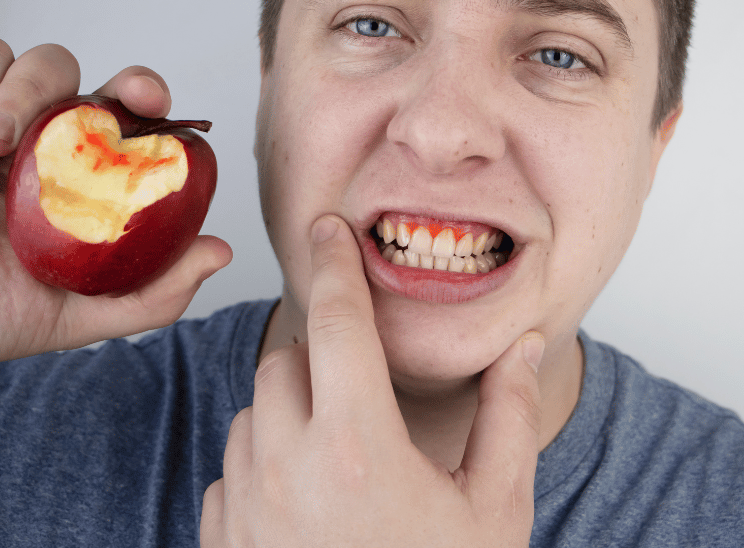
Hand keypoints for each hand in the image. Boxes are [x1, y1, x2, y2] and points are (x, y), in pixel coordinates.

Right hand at [0, 35, 230, 423]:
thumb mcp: (66, 317)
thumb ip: (146, 294)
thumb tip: (220, 252)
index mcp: (56, 169)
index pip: (108, 103)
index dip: (135, 85)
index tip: (144, 96)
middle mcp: (10, 132)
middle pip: (51, 61)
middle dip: (35, 89)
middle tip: (1, 144)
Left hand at [200, 215, 544, 547]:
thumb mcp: (495, 508)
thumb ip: (506, 415)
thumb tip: (520, 343)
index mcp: (359, 446)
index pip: (334, 321)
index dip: (333, 264)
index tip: (328, 227)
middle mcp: (288, 467)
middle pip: (284, 359)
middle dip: (320, 354)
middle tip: (362, 388)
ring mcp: (247, 509)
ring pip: (254, 412)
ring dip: (292, 411)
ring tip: (344, 458)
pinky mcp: (223, 542)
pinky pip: (234, 469)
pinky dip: (265, 464)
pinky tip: (311, 506)